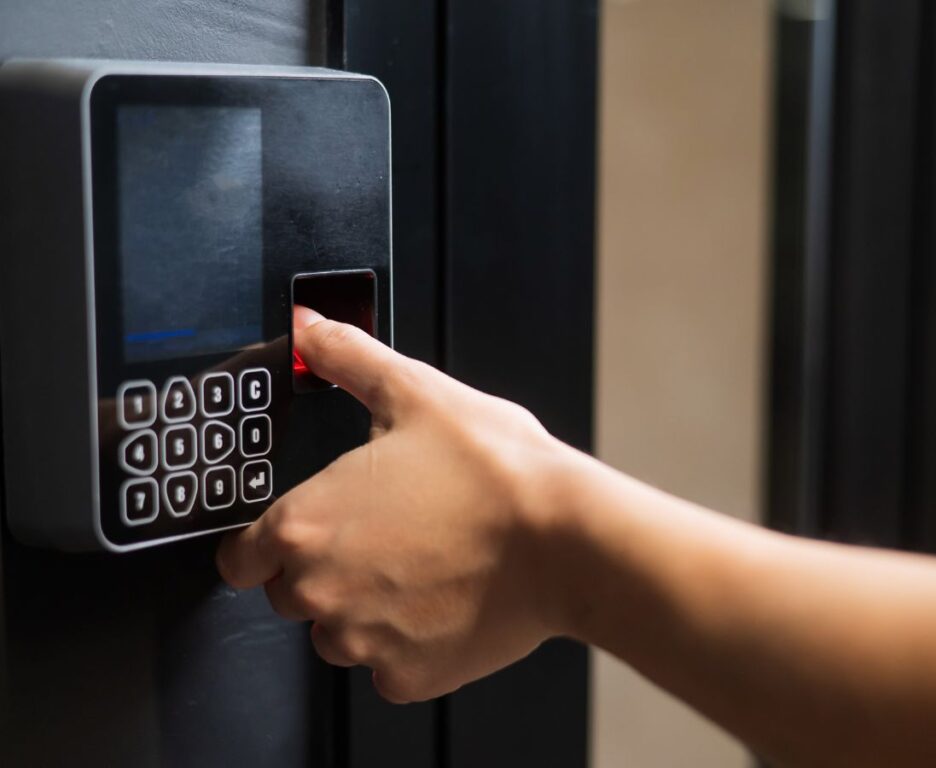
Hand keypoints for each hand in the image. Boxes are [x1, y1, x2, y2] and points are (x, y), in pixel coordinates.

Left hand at [216, 308, 572, 702]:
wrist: (564, 540)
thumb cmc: (493, 472)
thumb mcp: (415, 393)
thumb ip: (347, 359)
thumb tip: (312, 329)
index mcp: (305, 525)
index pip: (239, 558)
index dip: (264, 543)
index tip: (300, 532)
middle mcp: (320, 592)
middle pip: (289, 595)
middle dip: (322, 570)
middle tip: (382, 535)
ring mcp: (362, 640)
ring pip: (337, 634)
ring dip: (362, 608)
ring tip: (419, 565)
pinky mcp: (407, 675)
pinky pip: (386, 666)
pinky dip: (406, 642)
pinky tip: (442, 599)